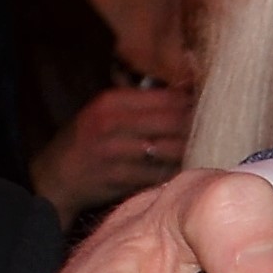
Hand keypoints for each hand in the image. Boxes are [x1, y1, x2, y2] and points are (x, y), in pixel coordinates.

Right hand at [30, 78, 203, 223]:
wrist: (52, 180)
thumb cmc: (88, 141)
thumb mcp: (106, 111)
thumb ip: (143, 101)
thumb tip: (192, 93)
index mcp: (111, 101)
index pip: (169, 97)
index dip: (196, 102)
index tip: (215, 106)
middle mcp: (112, 124)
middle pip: (175, 121)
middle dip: (201, 127)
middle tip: (220, 129)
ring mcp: (115, 154)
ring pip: (173, 149)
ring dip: (193, 150)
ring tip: (208, 148)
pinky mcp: (119, 180)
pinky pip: (162, 174)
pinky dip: (177, 172)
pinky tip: (185, 169)